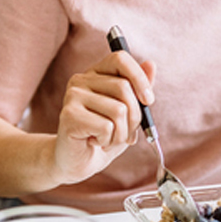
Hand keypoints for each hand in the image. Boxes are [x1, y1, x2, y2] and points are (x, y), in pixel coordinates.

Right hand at [53, 51, 155, 185]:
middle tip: (126, 133)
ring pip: (118, 110)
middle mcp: (81, 80)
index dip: (139, 78)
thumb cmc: (103, 136)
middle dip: (134, 117)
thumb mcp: (127, 112)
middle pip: (124, 88)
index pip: (120, 59)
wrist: (77, 162)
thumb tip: (151, 64)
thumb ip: (138, 89)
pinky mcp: (69, 116)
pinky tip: (95, 142)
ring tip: (108, 139)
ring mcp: (72, 96)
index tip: (148, 101)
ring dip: (121, 133)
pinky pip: (106, 127)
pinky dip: (108, 140)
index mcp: (95, 74)